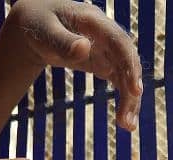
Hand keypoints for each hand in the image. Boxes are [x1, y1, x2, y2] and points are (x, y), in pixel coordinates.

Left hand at [8, 0, 142, 130]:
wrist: (37, 25)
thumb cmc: (39, 26)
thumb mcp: (45, 33)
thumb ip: (63, 42)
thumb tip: (84, 48)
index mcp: (94, 21)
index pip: (119, 42)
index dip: (129, 65)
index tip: (135, 90)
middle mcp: (107, 35)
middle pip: (127, 62)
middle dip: (131, 91)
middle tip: (127, 122)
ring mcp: (108, 50)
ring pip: (127, 75)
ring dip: (130, 100)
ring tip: (127, 126)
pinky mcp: (105, 63)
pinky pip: (120, 81)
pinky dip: (124, 99)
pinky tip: (124, 120)